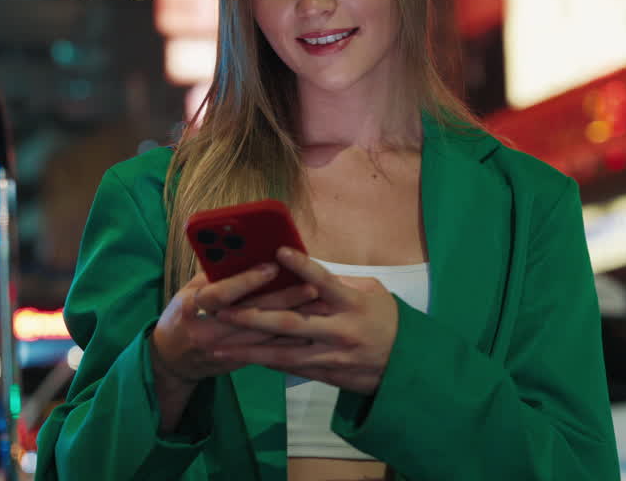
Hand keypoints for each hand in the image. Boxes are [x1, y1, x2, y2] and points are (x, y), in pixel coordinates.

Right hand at [152, 265, 317, 384]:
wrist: (172, 360)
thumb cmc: (182, 315)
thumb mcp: (189, 290)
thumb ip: (214, 275)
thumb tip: (246, 253)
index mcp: (192, 307)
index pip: (221, 293)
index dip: (247, 280)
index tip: (273, 266)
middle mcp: (208, 331)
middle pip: (252, 315)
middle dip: (284, 300)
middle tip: (311, 286)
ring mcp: (223, 350)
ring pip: (266, 336)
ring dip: (295, 321)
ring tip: (320, 306)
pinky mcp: (238, 363)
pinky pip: (268, 352)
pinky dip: (290, 340)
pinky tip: (312, 330)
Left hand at [213, 247, 398, 393]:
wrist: (407, 366)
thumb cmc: (385, 319)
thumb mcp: (369, 292)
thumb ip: (336, 281)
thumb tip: (300, 266)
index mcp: (351, 303)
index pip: (323, 281)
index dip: (301, 266)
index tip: (279, 251)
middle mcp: (339, 330)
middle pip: (290, 323)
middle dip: (253, 317)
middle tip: (224, 310)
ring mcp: (331, 355)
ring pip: (283, 353)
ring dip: (249, 350)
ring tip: (219, 346)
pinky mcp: (326, 373)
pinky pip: (290, 368)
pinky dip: (265, 361)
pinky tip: (241, 358)